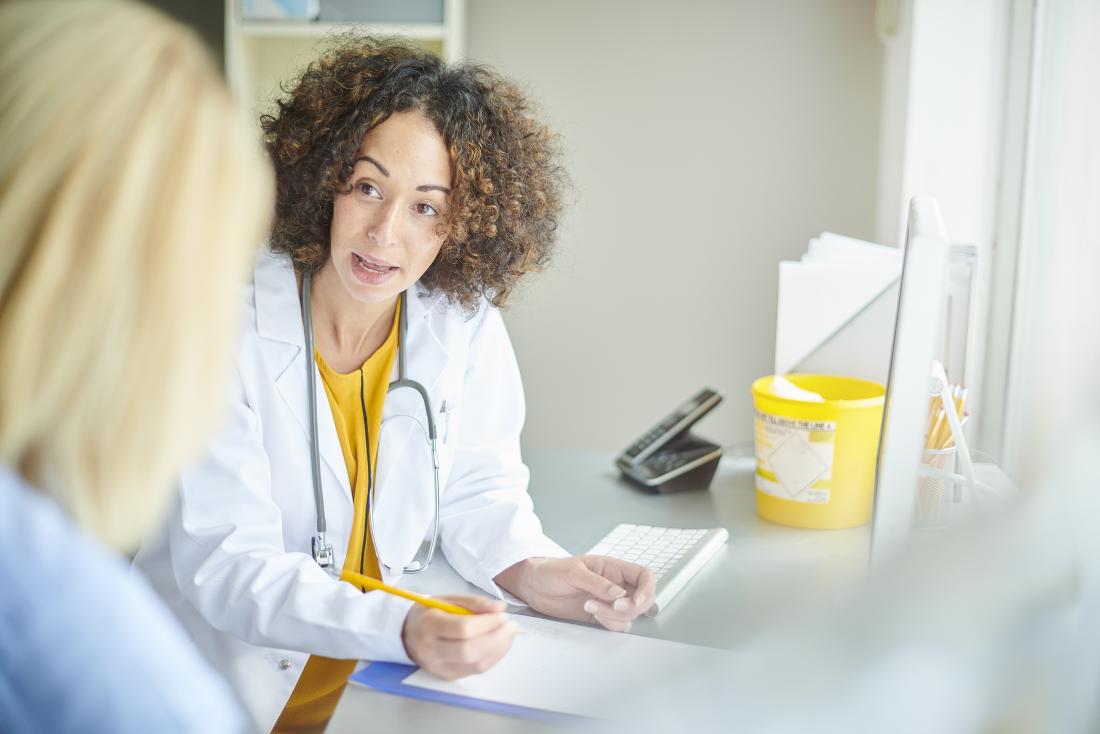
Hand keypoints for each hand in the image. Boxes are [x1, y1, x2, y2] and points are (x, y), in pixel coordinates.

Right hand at [401, 595, 517, 679]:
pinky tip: (499, 644)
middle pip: (470, 651)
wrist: (407, 633)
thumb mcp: (448, 599)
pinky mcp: (448, 676)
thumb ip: (475, 602)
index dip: (486, 623)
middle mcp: (431, 650)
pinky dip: (493, 657)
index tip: (501, 615)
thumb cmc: (430, 613)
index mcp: (429, 626)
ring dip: (499, 649)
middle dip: (496, 638)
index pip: (462, 629)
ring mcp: (439, 667)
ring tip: (508, 633)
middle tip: (510, 625)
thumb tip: (500, 608)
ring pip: (476, 664)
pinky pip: (476, 670)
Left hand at [495, 555, 655, 631]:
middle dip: (631, 606)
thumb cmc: (551, 571)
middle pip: (642, 599)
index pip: (644, 576)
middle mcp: (615, 585)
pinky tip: (591, 615)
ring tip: (590, 606)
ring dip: (614, 615)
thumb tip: (619, 594)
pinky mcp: (599, 616)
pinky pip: (615, 625)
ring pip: (629, 615)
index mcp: (613, 568)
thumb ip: (598, 583)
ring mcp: (608, 602)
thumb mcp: (573, 572)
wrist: (533, 586)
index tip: (636, 600)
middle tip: (613, 605)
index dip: (647, 589)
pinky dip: (608, 624)